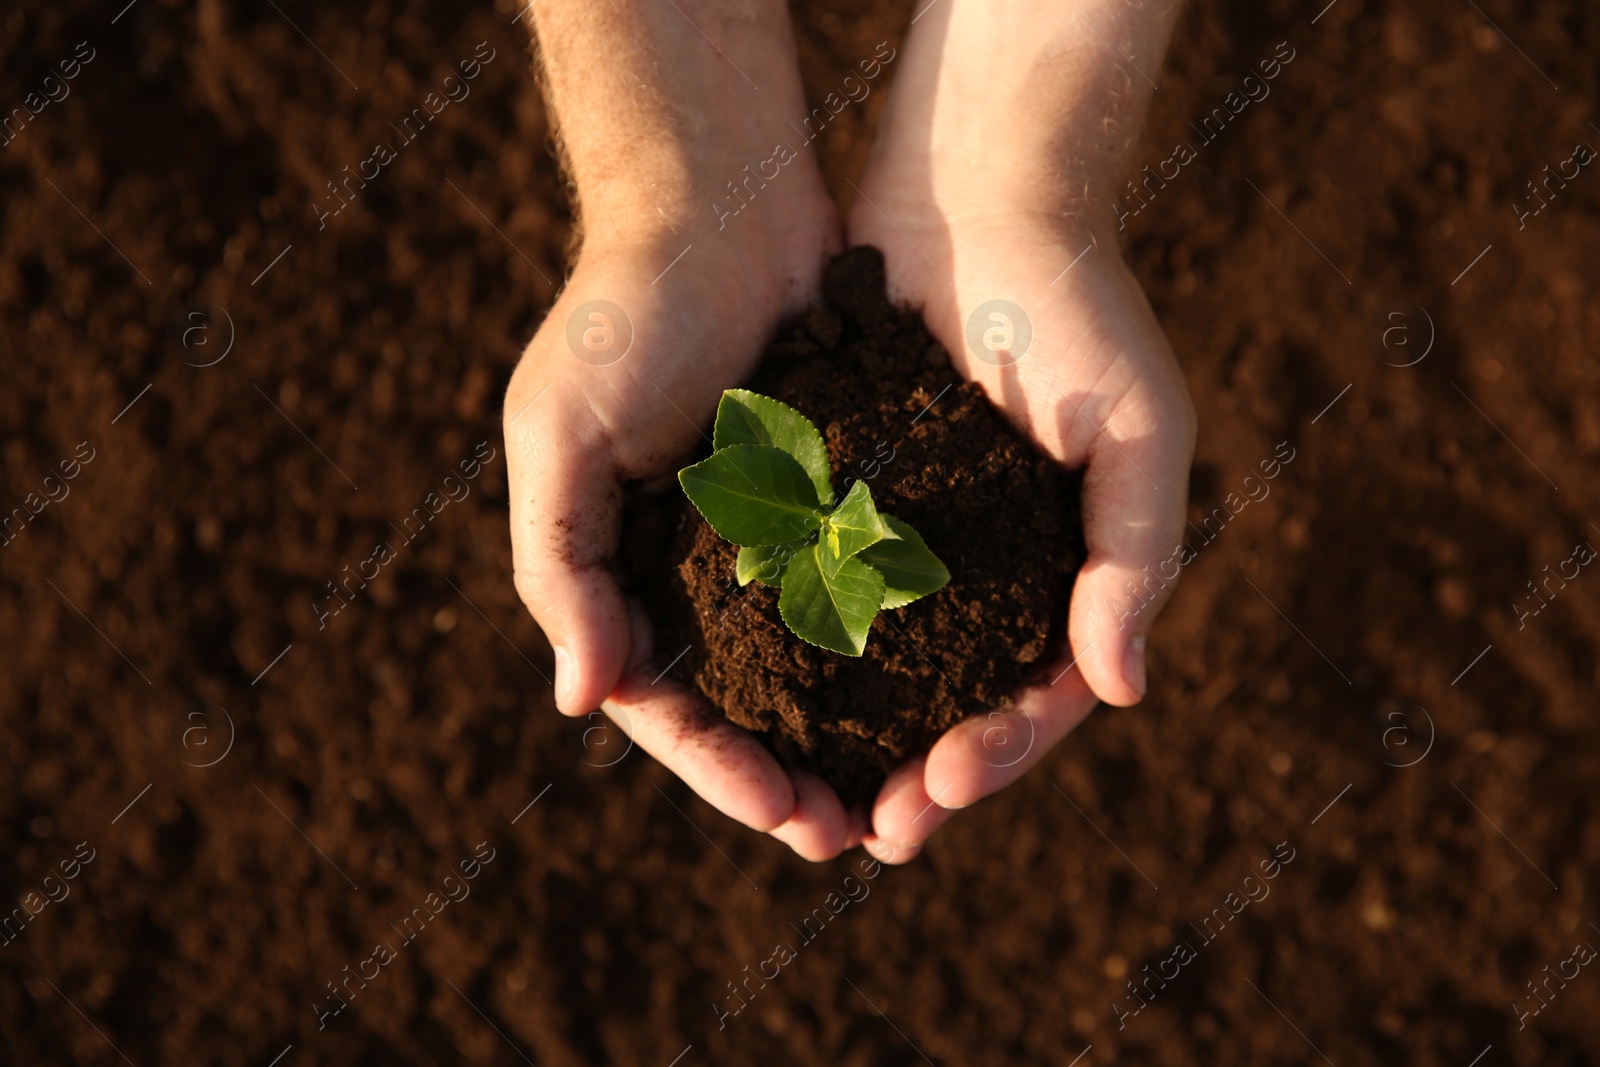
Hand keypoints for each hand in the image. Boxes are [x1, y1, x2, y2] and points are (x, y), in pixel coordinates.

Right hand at [507, 0, 870, 854]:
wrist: (720, 206)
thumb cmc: (622, 314)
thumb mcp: (558, 433)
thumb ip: (561, 564)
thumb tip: (582, 702)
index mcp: (625, 573)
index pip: (666, 703)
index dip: (718, 769)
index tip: (783, 815)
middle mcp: (698, 572)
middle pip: (746, 709)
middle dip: (793, 778)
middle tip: (856, 838)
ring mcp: (773, 542)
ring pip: (817, 669)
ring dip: (854, 737)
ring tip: (909, 795)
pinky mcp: (840, 499)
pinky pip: (870, 592)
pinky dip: (898, 649)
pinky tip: (947, 693)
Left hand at [842, 0, 1195, 861]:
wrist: (975, 196)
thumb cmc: (1076, 307)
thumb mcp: (1139, 430)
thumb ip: (1135, 556)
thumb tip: (1121, 691)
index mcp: (1065, 569)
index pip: (1037, 694)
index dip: (995, 754)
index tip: (937, 794)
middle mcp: (989, 570)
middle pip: (951, 703)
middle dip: (914, 775)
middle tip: (864, 836)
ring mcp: (914, 540)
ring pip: (880, 667)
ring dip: (847, 737)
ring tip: (801, 798)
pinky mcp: (845, 498)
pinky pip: (818, 588)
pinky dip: (794, 648)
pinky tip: (754, 694)